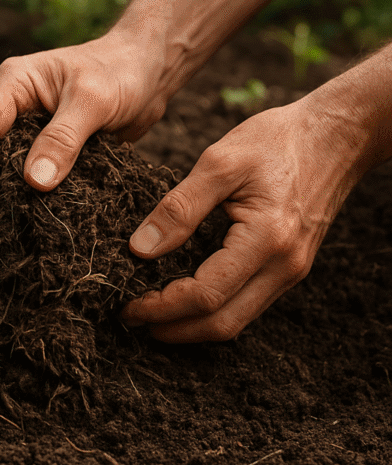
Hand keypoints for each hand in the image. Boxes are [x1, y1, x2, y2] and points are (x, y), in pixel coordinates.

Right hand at [0, 30, 170, 238]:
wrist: (148, 72)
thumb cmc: (122, 73)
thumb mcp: (94, 101)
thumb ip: (64, 139)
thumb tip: (34, 182)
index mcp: (14, 84)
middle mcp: (11, 105)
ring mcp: (23, 127)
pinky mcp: (41, 147)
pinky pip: (14, 174)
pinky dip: (5, 196)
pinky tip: (3, 222)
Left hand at [122, 99, 362, 342]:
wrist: (336, 135)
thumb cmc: (277, 141)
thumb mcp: (219, 161)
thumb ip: (179, 207)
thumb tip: (140, 249)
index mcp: (266, 240)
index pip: (206, 294)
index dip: (162, 307)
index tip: (128, 305)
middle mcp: (284, 266)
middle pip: (223, 323)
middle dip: (174, 329)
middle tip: (132, 318)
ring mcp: (291, 270)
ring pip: (237, 319)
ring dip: (192, 325)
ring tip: (152, 314)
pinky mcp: (290, 265)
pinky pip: (248, 302)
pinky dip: (213, 309)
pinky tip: (185, 297)